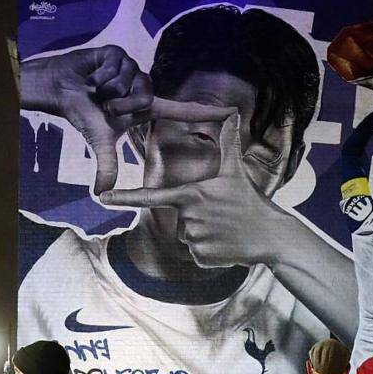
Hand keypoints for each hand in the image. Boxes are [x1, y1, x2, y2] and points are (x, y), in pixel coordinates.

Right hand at [20, 45, 234, 193]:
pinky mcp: (120, 54)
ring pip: (131, 81)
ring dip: (109, 88)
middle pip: (147, 97)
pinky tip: (93, 75)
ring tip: (97, 89)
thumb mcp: (99, 140)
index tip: (234, 111)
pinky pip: (117, 66)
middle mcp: (145, 87)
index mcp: (148, 107)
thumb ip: (106, 165)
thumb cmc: (82, 113)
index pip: (183, 110)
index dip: (208, 112)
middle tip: (104, 104)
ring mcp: (134, 69)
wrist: (58, 88)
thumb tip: (100, 195)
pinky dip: (101, 75)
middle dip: (120, 104)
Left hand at [99, 113, 290, 267]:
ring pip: (188, 237)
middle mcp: (187, 219)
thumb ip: (229, 143)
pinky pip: (196, 254)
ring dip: (204, 235)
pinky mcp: (201, 259)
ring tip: (226, 230)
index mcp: (190, 196)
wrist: (270, 235)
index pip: (150, 196)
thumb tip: (233, 114)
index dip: (124, 197)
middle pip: (180, 220)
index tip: (101, 197)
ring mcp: (193, 241)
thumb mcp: (236, 171)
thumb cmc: (250, 201)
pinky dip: (209, 251)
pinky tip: (227, 245)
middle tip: (223, 216)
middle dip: (198, 219)